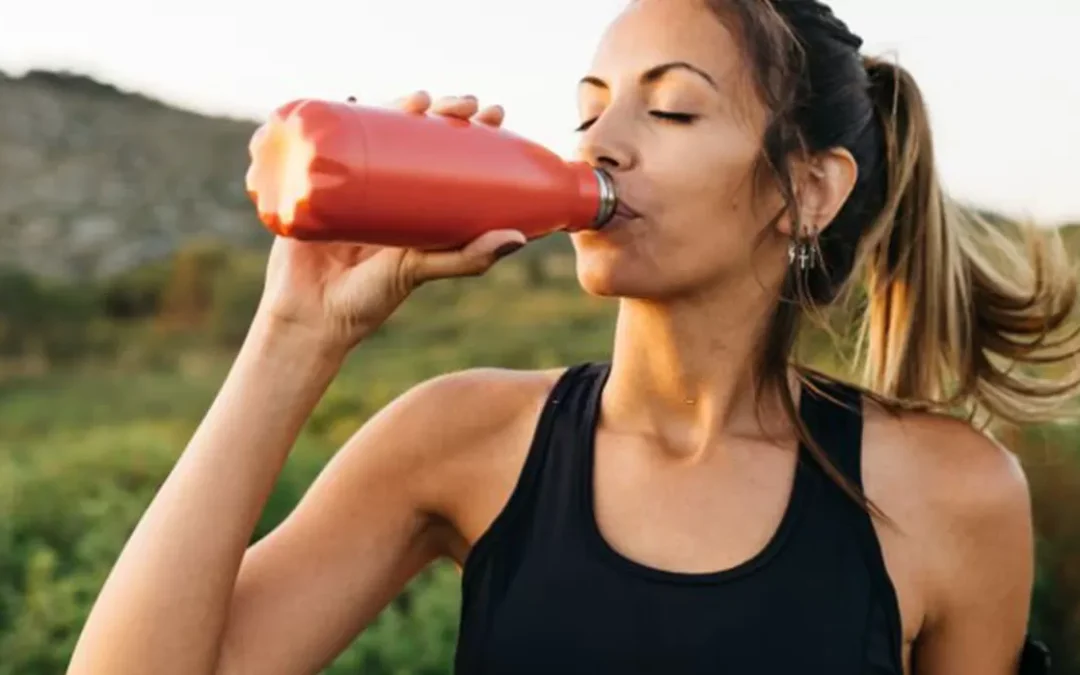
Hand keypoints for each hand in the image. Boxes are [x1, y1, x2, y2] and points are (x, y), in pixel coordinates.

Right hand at [254, 91, 525, 353]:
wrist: (307, 318)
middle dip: (443, 110)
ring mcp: (349, 182)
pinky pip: (324, 143)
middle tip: (465, 105)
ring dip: (398, 103)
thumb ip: (465, 258)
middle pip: (415, 133)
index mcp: (415, 204)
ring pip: (376, 130)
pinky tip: (352, 98)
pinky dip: (335, 115)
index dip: (472, 129)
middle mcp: (386, 188)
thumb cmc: (367, 301)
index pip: (449, 155)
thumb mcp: (419, 270)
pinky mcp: (312, 182)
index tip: (494, 114)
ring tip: (420, 99)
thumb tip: (518, 239)